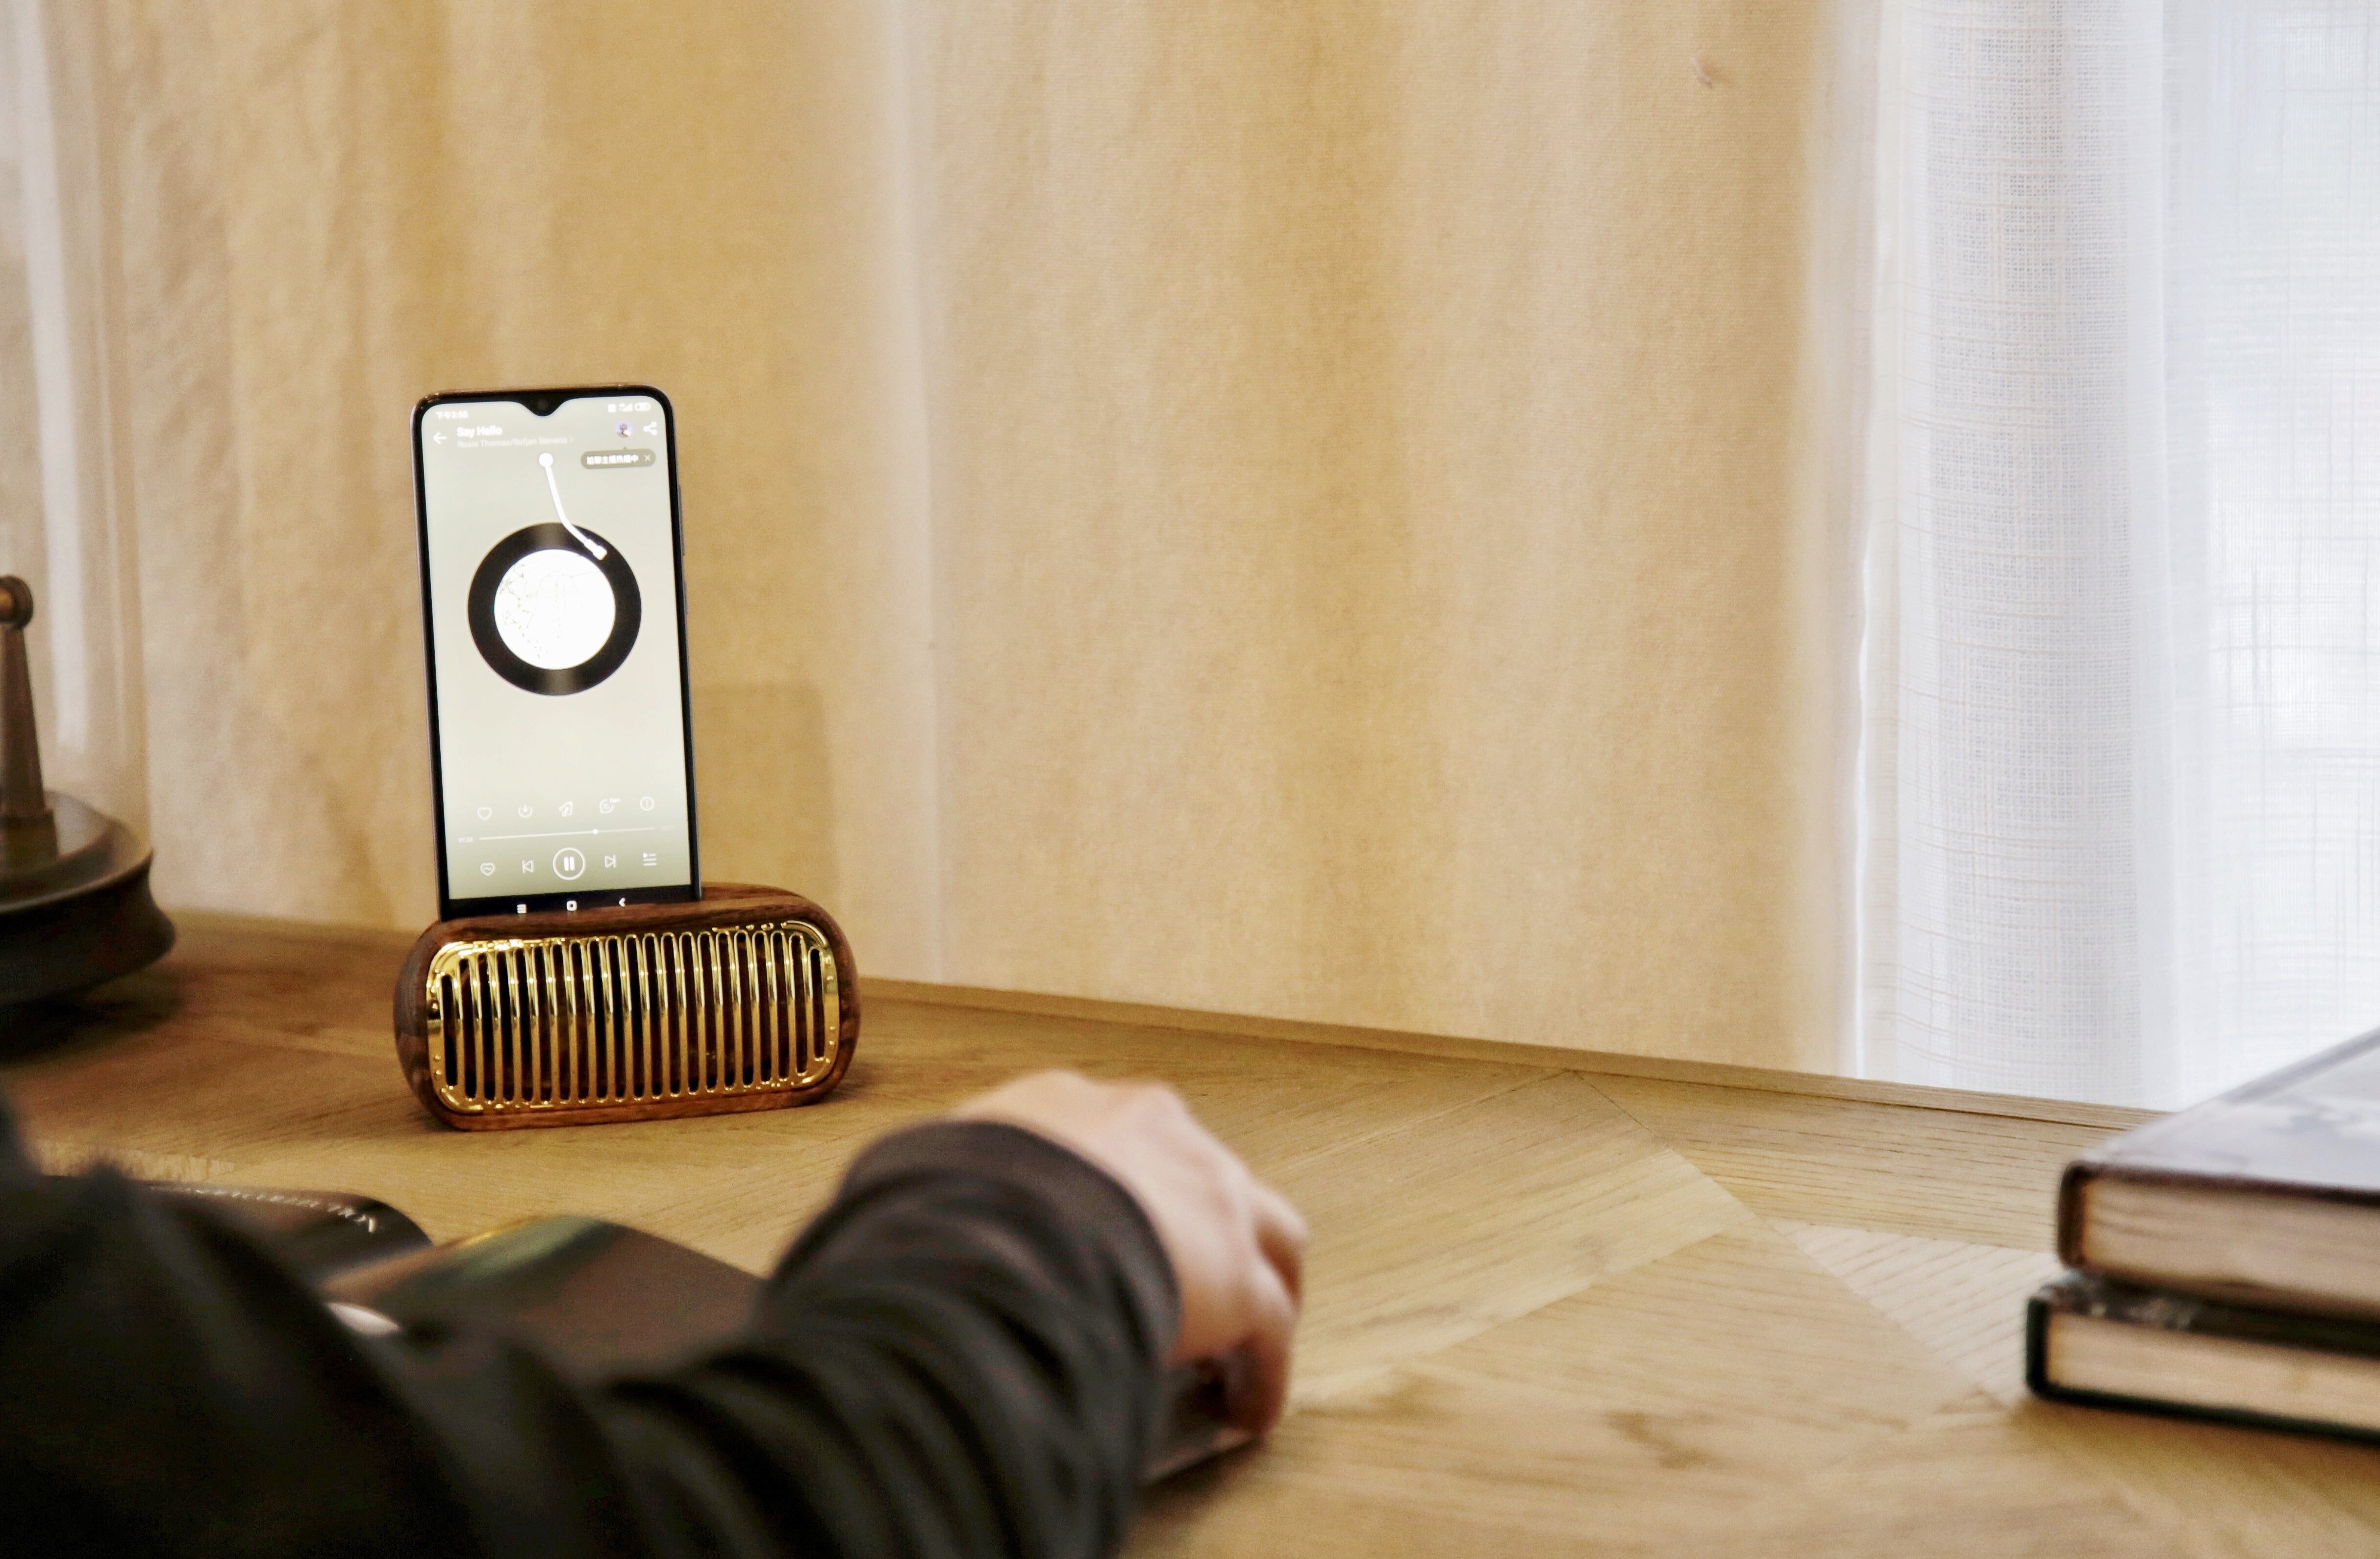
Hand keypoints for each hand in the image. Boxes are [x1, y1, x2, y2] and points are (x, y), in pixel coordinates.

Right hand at [953, 1070, 1306, 1435]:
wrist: (998, 1231)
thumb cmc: (940, 1207)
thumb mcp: (917, 1175)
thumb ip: (928, 1191)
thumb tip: (888, 1226)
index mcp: (1068, 1104)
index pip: (1112, 1136)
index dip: (1111, 1190)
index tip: (1099, 1235)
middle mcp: (1154, 1130)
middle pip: (1203, 1174)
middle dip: (1202, 1225)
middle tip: (1185, 1284)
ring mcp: (1210, 1196)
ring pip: (1270, 1234)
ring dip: (1260, 1284)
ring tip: (1238, 1345)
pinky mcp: (1239, 1277)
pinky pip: (1272, 1327)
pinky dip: (1262, 1372)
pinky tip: (1245, 1412)